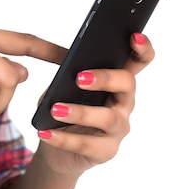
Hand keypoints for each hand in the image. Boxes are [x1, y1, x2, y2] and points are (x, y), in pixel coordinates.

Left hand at [35, 32, 154, 174]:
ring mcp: (118, 128)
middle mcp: (124, 103)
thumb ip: (69, 74)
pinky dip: (63, 138)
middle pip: (128, 84)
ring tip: (56, 110)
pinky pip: (87, 144)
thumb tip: (69, 67)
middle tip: (79, 78)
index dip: (143, 48)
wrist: (57, 148)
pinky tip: (45, 132)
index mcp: (117, 81)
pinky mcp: (106, 151)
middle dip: (106, 78)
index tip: (134, 37)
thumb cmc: (65, 106)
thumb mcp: (64, 86)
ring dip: (81, 112)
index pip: (140, 61)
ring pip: (108, 118)